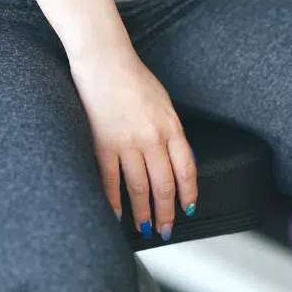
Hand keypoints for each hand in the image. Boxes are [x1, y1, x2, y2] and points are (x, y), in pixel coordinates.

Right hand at [70, 46, 196, 241]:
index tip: (188, 210)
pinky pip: (109, 180)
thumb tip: (174, 161)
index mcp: (172, 127)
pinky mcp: (102, 144)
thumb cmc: (135, 80)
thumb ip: (170, 133)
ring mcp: (127, 142)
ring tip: (145, 228)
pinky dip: (114, 201)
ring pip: (139, 187)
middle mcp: (153, 138)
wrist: (106, 63)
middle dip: (167, 211)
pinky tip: (116, 215)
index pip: (187, 169)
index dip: (188, 194)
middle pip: (164, 184)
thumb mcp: (164, 105)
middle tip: (167, 229)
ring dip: (143, 212)